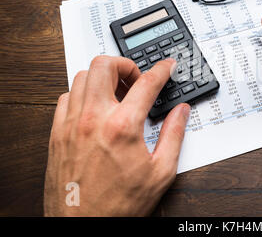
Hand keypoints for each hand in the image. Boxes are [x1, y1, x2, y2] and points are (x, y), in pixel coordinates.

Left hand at [44, 56, 189, 215]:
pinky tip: (95, 108)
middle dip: (125, 65)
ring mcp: (71, 124)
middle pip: (104, 65)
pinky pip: (66, 97)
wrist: (84, 227)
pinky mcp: (57, 134)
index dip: (162, 69)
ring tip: (117, 94)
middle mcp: (93, 119)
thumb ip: (174, 135)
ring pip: (82, 77)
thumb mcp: (160, 172)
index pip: (146, 82)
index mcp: (122, 126)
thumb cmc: (119, 205)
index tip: (167, 66)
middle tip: (136, 79)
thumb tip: (181, 112)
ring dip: (103, 78)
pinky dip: (82, 94)